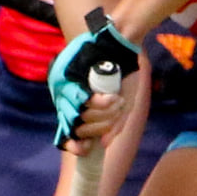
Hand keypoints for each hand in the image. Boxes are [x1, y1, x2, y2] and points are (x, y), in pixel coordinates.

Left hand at [48, 15, 139, 148]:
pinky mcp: (71, 78)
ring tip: (116, 101)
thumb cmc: (126, 73)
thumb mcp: (125, 104)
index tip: (82, 150)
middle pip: (78, 128)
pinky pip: (86, 102)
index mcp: (83, 107)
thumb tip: (103, 145)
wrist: (124, 45)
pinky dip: (100, 104)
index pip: (71, 132)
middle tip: (113, 112)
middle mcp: (73, 99)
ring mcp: (70, 88)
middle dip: (96, 128)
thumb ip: (116, 125)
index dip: (75, 145)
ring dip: (102, 115)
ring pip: (83, 117)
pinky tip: (112, 99)